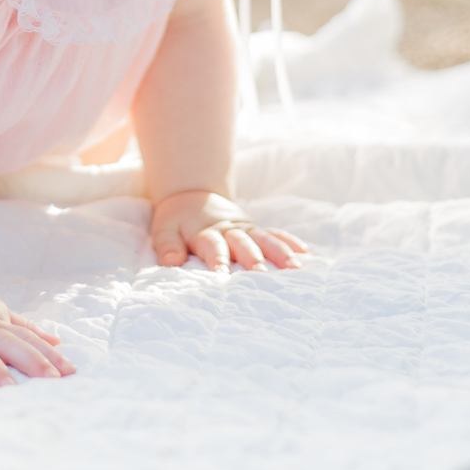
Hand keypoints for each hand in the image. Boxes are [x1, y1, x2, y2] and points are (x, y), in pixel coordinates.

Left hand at [151, 190, 307, 271]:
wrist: (192, 195)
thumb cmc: (177, 220)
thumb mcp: (164, 230)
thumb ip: (168, 246)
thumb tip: (171, 262)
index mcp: (204, 231)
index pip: (212, 246)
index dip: (216, 259)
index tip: (222, 274)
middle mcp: (227, 229)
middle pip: (242, 243)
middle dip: (253, 258)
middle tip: (263, 274)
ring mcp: (244, 228)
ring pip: (263, 239)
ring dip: (279, 252)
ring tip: (294, 267)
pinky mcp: (254, 228)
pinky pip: (274, 233)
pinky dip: (289, 242)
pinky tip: (304, 253)